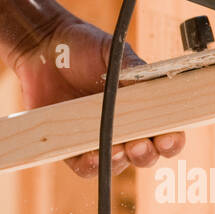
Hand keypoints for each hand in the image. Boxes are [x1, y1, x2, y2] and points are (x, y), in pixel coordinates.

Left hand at [9, 13, 184, 176]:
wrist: (42, 47)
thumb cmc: (82, 47)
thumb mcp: (113, 52)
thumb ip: (134, 68)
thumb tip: (157, 85)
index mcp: (141, 106)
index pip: (165, 129)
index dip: (171, 138)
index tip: (169, 137)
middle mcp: (123, 126)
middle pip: (146, 154)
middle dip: (149, 154)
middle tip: (141, 145)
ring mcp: (97, 137)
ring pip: (118, 163)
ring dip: (121, 162)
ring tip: (119, 150)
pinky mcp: (70, 146)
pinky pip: (85, 166)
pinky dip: (91, 165)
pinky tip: (92, 156)